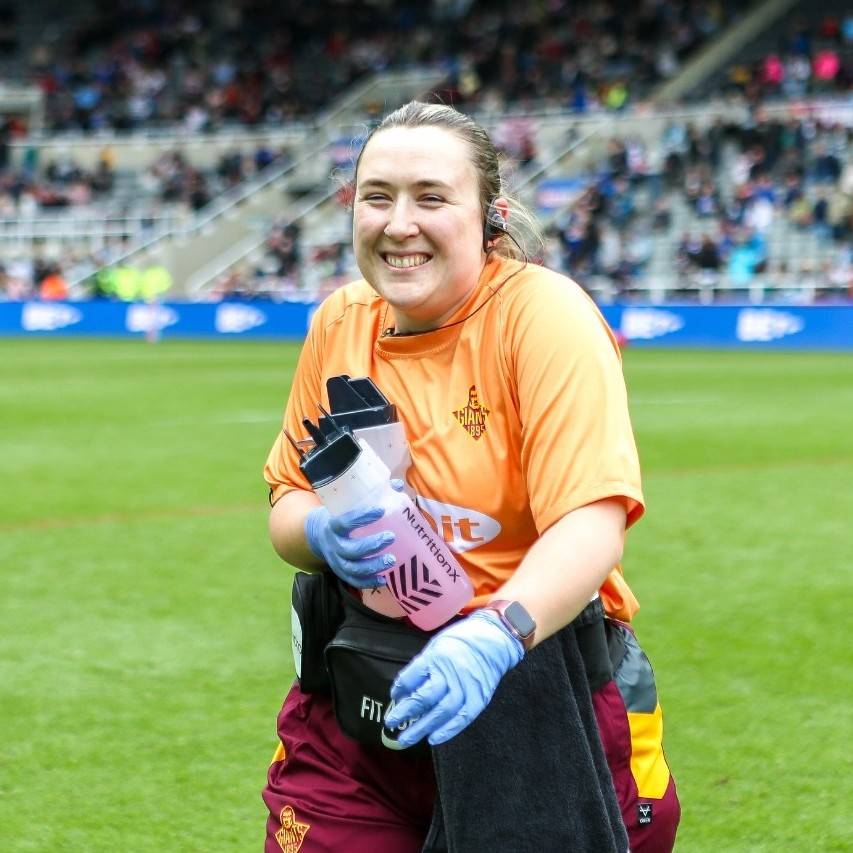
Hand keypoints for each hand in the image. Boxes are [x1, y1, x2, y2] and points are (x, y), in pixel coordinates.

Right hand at [304, 505, 394, 587]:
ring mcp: (337, 561)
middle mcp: (333, 545)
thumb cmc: (341, 516)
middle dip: (371, 545)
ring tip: (392, 560)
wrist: (320, 535)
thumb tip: (397, 485)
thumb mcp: (349, 505)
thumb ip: (372, 496)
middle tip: (391, 537)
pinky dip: (369, 582)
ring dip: (373, 566)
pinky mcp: (342, 572)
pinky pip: (354, 581)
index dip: (361, 517)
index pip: (344, 522)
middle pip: (350, 549)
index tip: (381, 510)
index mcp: (333, 525)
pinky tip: (384, 580)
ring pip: (353, 568)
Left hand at [384, 610, 523, 746]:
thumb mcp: (437, 645)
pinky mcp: (480, 697)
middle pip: (424, 698)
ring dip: (422, 728)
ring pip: (441, 712)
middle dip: (405, 713)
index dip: (399, 689)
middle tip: (390, 723)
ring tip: (406, 739)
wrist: (495, 639)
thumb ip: (423, 666)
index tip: (394, 697)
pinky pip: (462, 718)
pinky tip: (434, 739)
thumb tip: (405, 690)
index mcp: (436, 656)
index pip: (411, 677)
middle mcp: (450, 672)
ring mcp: (467, 686)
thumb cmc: (462, 640)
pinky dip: (448, 730)